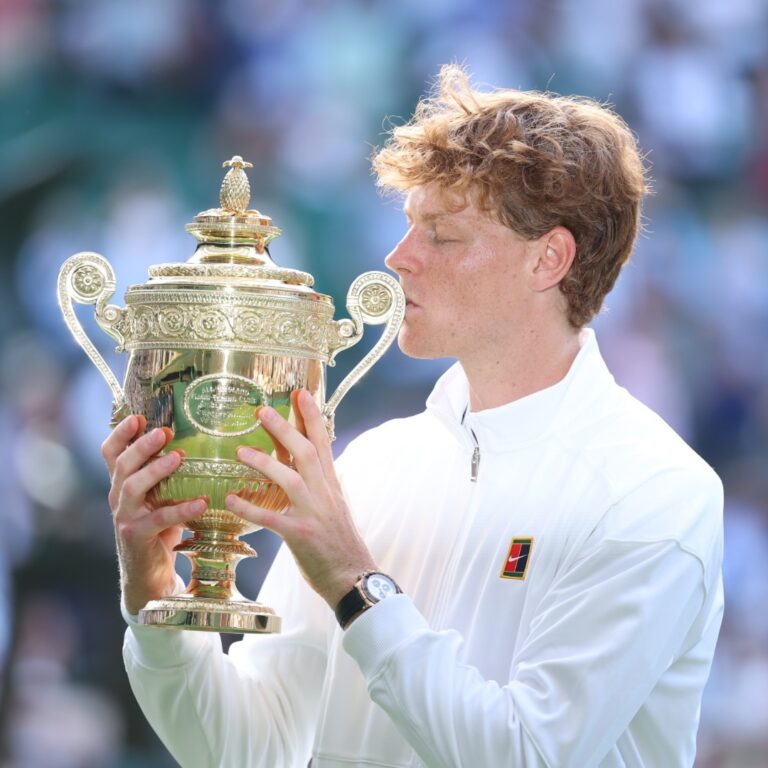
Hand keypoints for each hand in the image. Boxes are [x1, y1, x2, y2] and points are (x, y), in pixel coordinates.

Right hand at [102, 416, 206, 614]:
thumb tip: (202, 444)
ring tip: (179, 458)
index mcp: (122, 484)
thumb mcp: (161, 498)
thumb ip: (169, 476)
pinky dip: (181, 510)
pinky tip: (201, 503)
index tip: (138, 416)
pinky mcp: (137, 537)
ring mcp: (125, 517)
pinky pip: (158, 519)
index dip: (121, 433)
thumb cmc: (160, 530)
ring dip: (155, 470)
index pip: (111, 452)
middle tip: (163, 432)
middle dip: (141, 446)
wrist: (149, 576)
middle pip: (122, 465)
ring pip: (132, 487)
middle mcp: (118, 497)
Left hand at [225, 390, 376, 607]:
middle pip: (306, 452)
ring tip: (240, 451)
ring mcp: (313, 514)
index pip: (323, 443)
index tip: (301, 393)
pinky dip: (250, 508)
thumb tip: (310, 465)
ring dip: (265, 462)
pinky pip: (271, 518)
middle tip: (261, 411)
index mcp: (332, 485)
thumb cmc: (341, 543)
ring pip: (290, 479)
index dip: (312, 417)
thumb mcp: (336, 506)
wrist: (354, 577)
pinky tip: (231, 499)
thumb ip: (321, 485)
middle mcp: (325, 494)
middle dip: (285, 428)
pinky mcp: (300, 536)